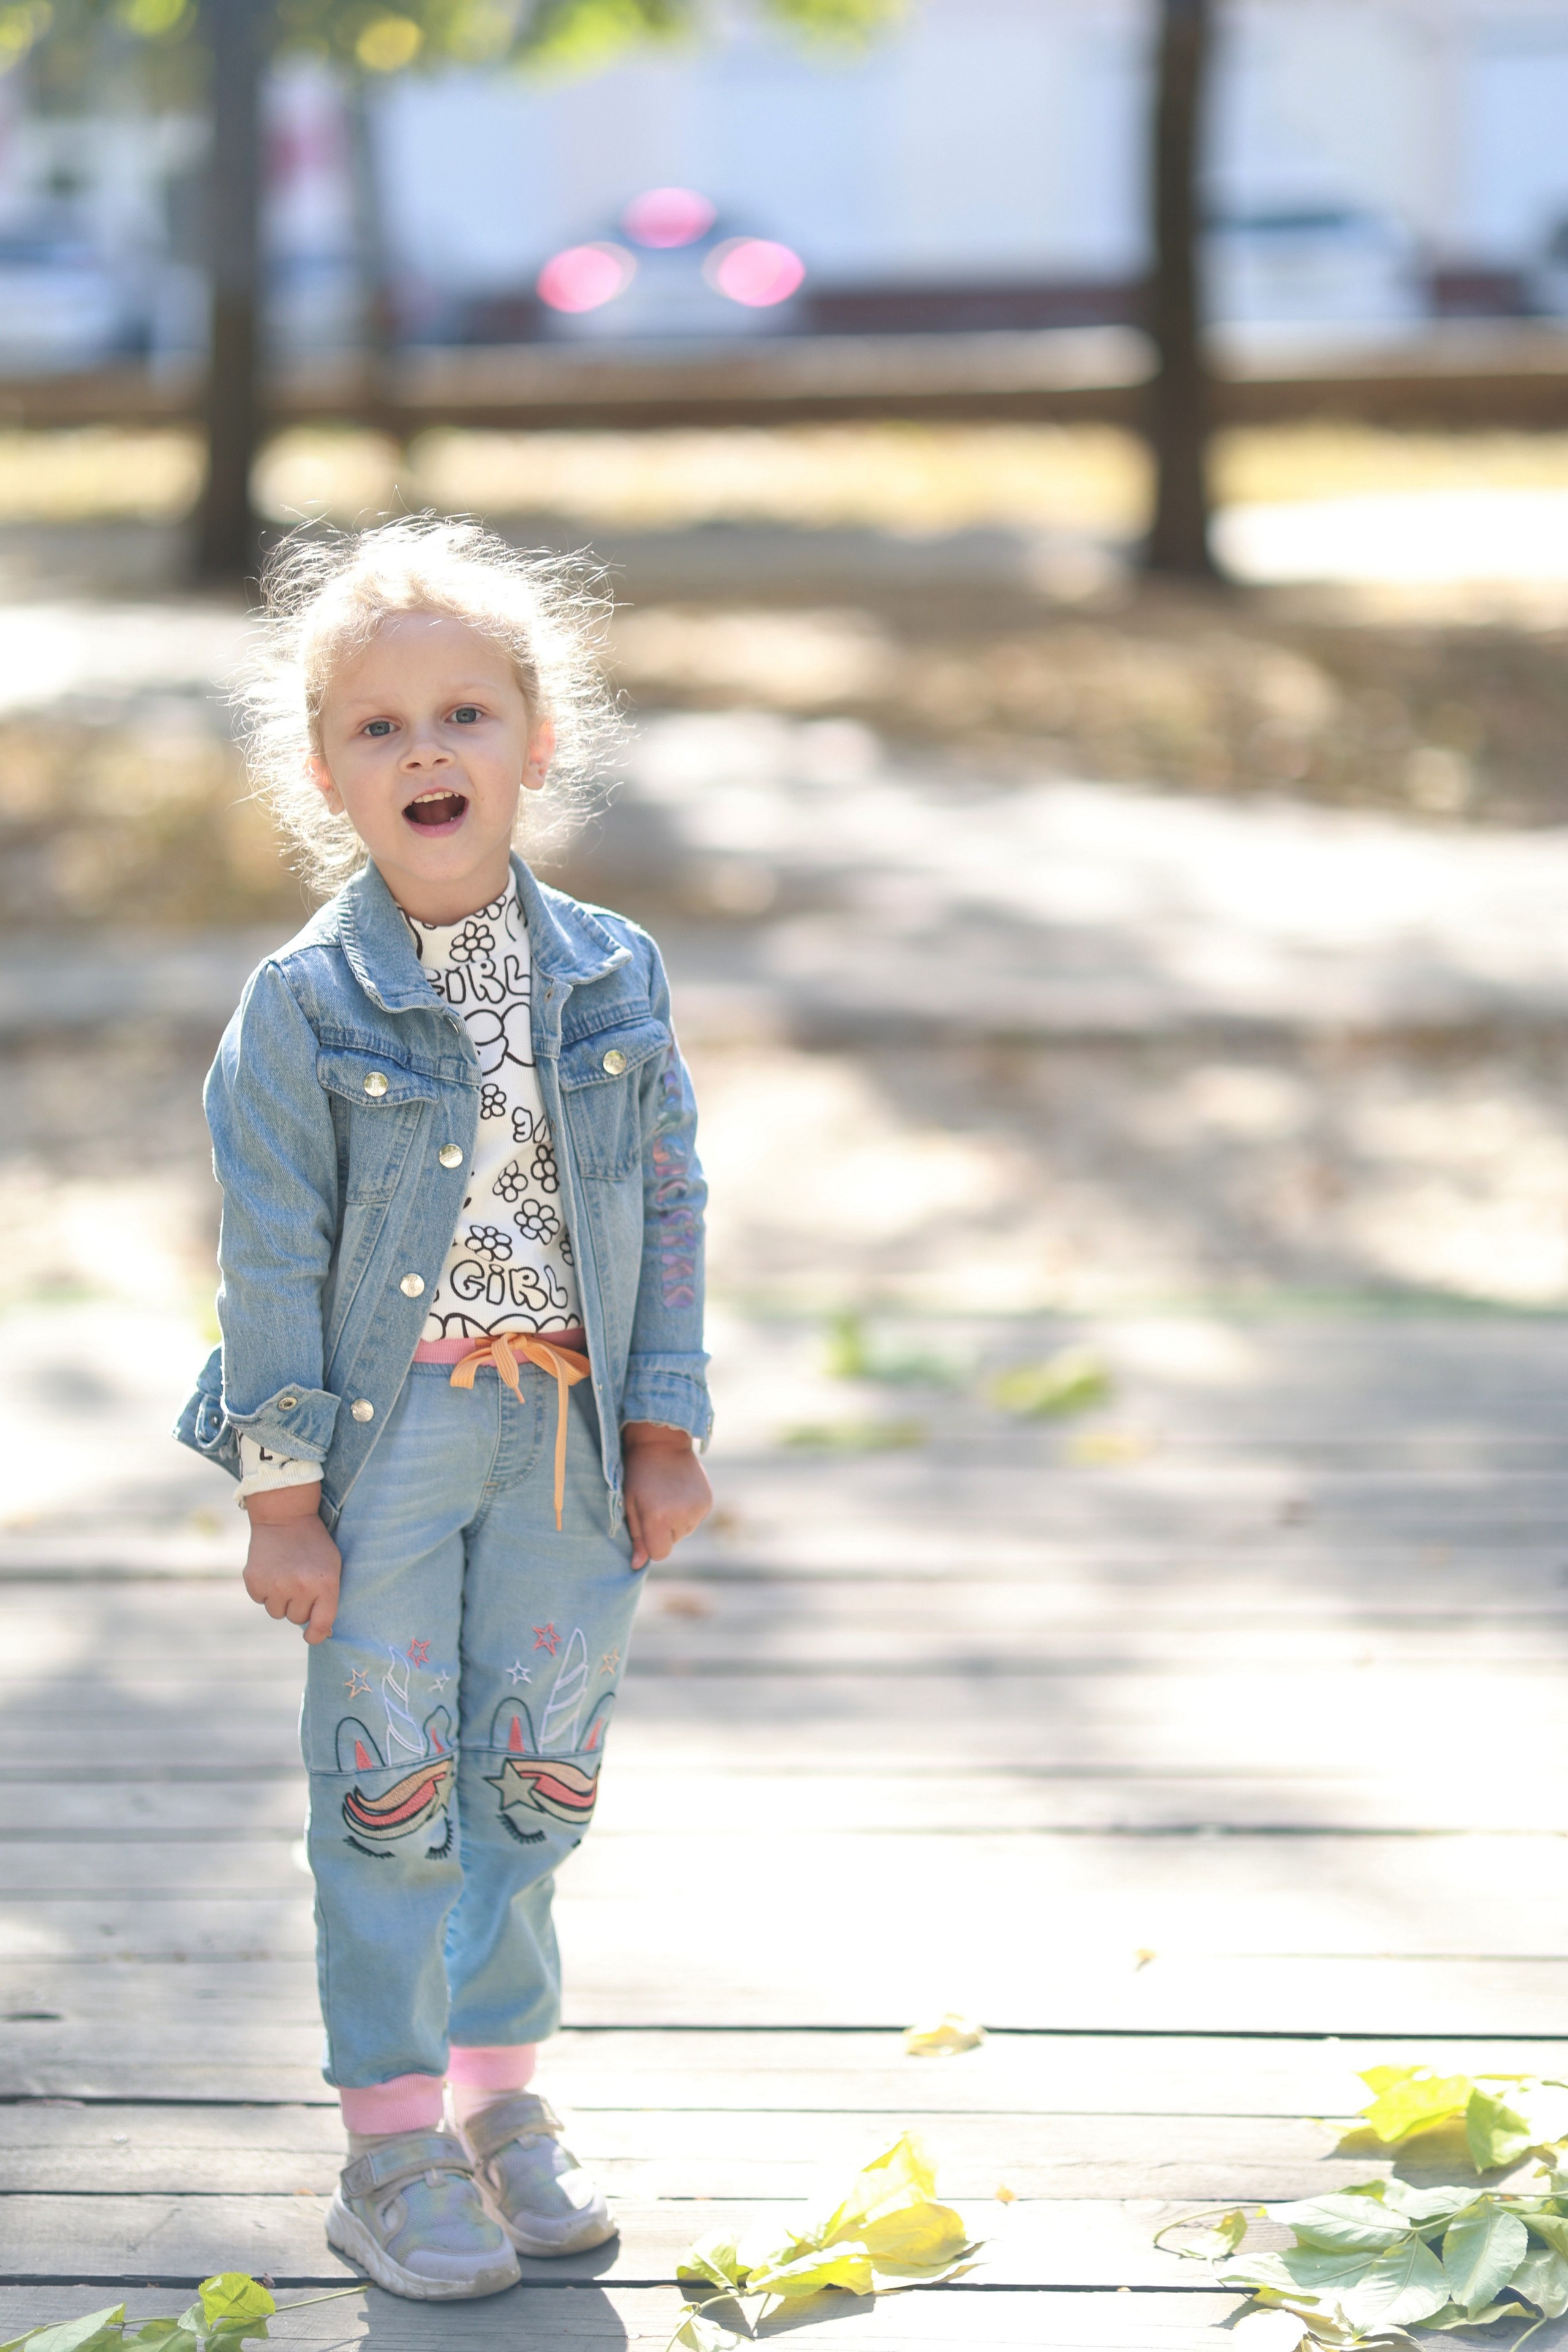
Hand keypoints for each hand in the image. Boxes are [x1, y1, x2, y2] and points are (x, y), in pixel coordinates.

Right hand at [242, 1481, 340, 1643]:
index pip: (321, 1624)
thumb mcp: (332, 1567)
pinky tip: (271, 1569)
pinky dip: (265, 1590)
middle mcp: (300, 1588)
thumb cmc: (313, 1545)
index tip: (312, 1636)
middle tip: (299, 1581)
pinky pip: (260, 1600)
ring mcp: (275, 1585)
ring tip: (285, 1574)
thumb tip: (323, 1634)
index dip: (316, 1635)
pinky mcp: (254, 1581)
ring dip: (280, 1599)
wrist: (285, 1516)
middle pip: (296, 1618)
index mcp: (325, 1584)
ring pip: (277, 1612)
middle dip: (298, 1605)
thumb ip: (329, 1599)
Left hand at [622, 1423, 711, 1572]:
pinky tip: (679, 1492)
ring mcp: (698, 1508)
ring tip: (667, 1496)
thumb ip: (636, 1537)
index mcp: (658, 1519)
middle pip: (672, 1542)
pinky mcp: (707, 1502)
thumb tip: (637, 1565)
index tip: (646, 1524)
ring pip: (684, 1531)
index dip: (651, 1543)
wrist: (661, 1442)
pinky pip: (695, 1519)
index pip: (660, 1554)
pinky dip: (687, 1512)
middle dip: (663, 1530)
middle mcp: (682, 1516)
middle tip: (655, 1504)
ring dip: (675, 1521)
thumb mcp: (629, 1505)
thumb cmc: (637, 1475)